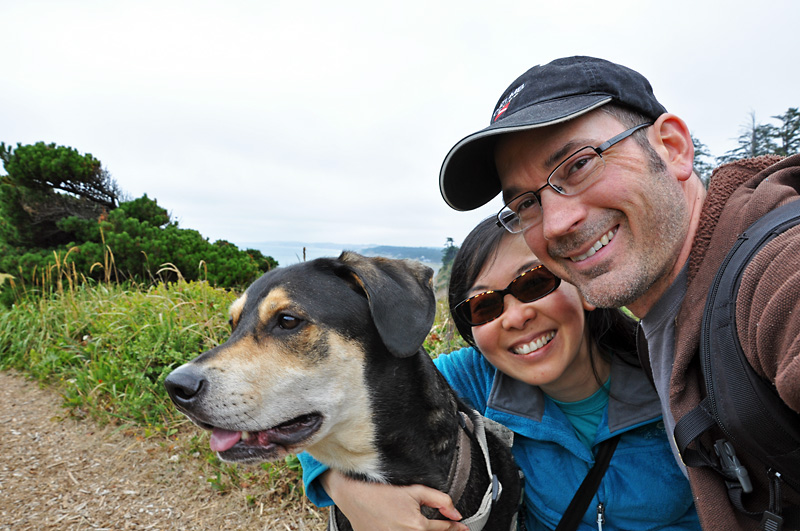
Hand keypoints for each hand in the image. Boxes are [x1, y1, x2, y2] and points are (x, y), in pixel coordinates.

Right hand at [321, 470, 467, 530]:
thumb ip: (440, 500)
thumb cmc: (382, 491)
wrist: (354, 496)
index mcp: (417, 526)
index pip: (443, 529)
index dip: (456, 528)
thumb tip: (456, 514)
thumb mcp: (414, 490)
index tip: (463, 528)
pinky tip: (408, 527)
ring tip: (426, 526)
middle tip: (456, 530)